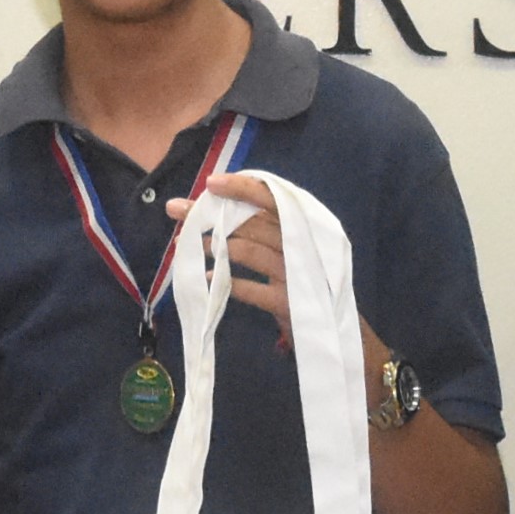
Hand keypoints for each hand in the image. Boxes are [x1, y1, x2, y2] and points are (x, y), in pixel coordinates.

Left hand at [201, 172, 370, 367]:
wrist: (338, 332)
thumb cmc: (309, 284)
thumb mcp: (294, 251)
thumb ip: (268, 231)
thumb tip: (221, 211)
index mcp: (302, 227)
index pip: (271, 198)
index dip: (241, 187)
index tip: (210, 182)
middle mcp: (301, 245)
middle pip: (250, 221)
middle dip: (210, 213)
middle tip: (176, 209)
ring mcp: (296, 274)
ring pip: (249, 250)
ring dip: (215, 245)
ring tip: (190, 244)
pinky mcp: (288, 303)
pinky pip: (251, 290)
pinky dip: (226, 283)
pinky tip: (207, 279)